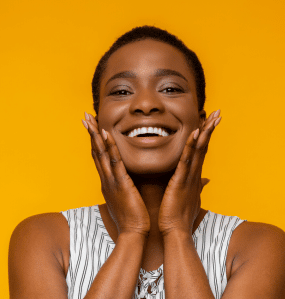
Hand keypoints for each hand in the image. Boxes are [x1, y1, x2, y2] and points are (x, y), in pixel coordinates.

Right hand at [82, 113, 150, 235]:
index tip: (93, 127)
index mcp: (108, 182)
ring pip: (101, 154)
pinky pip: (115, 161)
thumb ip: (121, 187)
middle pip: (96, 152)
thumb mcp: (123, 198)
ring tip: (90, 120)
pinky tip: (106, 134)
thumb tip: (123, 181)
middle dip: (90, 134)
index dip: (95, 142)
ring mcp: (111, 181)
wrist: (133, 233)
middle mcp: (106, 179)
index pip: (100, 158)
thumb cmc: (131, 217)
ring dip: (95, 136)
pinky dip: (109, 147)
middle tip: (85, 117)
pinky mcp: (121, 183)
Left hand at [158, 110, 220, 235]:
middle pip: (204, 147)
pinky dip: (192, 146)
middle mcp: (195, 174)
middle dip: (211, 129)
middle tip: (218, 113)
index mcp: (194, 176)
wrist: (175, 231)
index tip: (211, 122)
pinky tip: (196, 133)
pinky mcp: (181, 181)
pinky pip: (187, 160)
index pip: (202, 152)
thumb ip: (198, 185)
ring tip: (212, 117)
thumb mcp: (190, 197)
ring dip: (205, 133)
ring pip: (199, 151)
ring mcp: (189, 177)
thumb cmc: (180, 214)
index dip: (207, 137)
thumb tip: (206, 179)